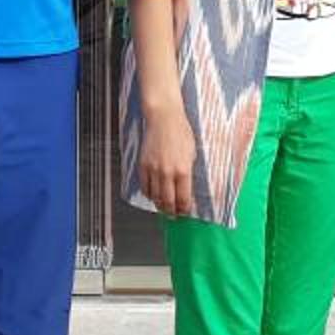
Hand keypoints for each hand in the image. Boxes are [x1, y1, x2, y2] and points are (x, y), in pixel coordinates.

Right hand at [139, 105, 196, 219]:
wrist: (164, 119)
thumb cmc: (181, 133)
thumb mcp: (192, 154)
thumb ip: (188, 173)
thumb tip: (187, 189)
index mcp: (183, 170)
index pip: (183, 199)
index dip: (184, 209)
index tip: (185, 212)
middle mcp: (167, 172)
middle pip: (168, 202)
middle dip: (172, 212)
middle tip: (174, 216)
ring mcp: (153, 170)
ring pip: (155, 196)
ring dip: (160, 205)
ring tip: (164, 207)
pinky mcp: (143, 165)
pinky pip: (145, 186)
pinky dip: (149, 194)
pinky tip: (153, 195)